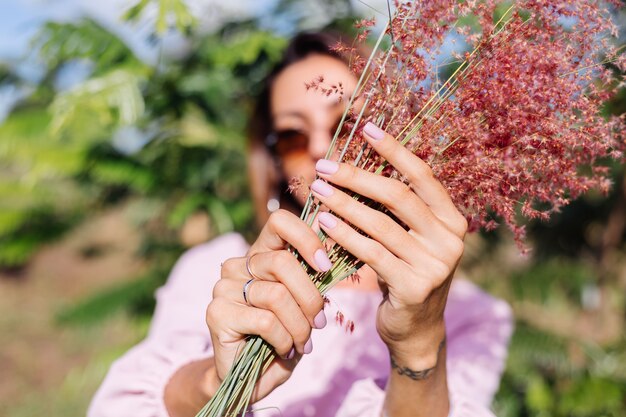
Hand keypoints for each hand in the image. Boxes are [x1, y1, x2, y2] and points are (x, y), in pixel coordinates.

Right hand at [205, 210, 329, 402]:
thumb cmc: (282, 337)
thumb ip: (312, 277)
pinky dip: (284, 339)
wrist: (251, 378)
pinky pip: (265, 321)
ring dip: (299, 326)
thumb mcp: (304, 304)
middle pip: (283, 263)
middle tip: (319, 322)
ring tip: (303, 343)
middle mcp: (238, 265)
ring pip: (277, 295)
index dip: (306, 238)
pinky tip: (284, 350)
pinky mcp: (217, 313)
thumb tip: (334, 249)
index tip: (325, 266)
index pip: (279, 222)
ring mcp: (224, 287)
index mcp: (260, 255)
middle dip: (310, 298)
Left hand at [311, 122, 467, 369]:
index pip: (423, 176)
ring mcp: (436, 265)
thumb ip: (395, 209)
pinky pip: (371, 253)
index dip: (394, 150)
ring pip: (380, 224)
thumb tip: (356, 166)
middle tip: (324, 166)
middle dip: (357, 177)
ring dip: (343, 204)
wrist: (416, 328)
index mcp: (452, 220)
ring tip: (316, 190)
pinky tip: (323, 223)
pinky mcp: (415, 287)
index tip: (366, 128)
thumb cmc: (405, 272)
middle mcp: (450, 239)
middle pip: (398, 196)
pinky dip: (344, 235)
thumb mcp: (409, 238)